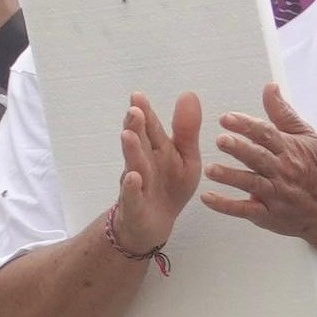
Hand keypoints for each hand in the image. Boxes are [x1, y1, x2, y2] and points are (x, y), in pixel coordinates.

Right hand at [110, 91, 205, 257]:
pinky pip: (133, 196)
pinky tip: (133, 177)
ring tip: (128, 135)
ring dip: (131, 150)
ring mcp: (137, 184)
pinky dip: (132, 187)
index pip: (149, 128)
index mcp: (156, 150)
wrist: (153, 223)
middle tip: (133, 110)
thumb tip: (188, 93)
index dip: (145, 112)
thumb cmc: (169, 186)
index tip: (138, 96)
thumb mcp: (185, 157)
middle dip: (135, 127)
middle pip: (139, 143)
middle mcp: (143, 163)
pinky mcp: (136, 206)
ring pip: (134, 165)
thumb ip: (186, 129)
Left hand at [204, 83, 316, 241]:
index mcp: (289, 149)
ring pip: (251, 183)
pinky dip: (226, 205)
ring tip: (209, 169)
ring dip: (230, 176)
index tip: (226, 118)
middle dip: (240, 149)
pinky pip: (245, 210)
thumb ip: (283, 114)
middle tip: (220, 140)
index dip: (247, 126)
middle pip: (259, 158)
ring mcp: (275, 194)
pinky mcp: (268, 214)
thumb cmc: (315, 168)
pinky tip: (207, 198)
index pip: (267, 134)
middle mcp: (282, 171)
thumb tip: (270, 87)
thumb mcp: (307, 137)